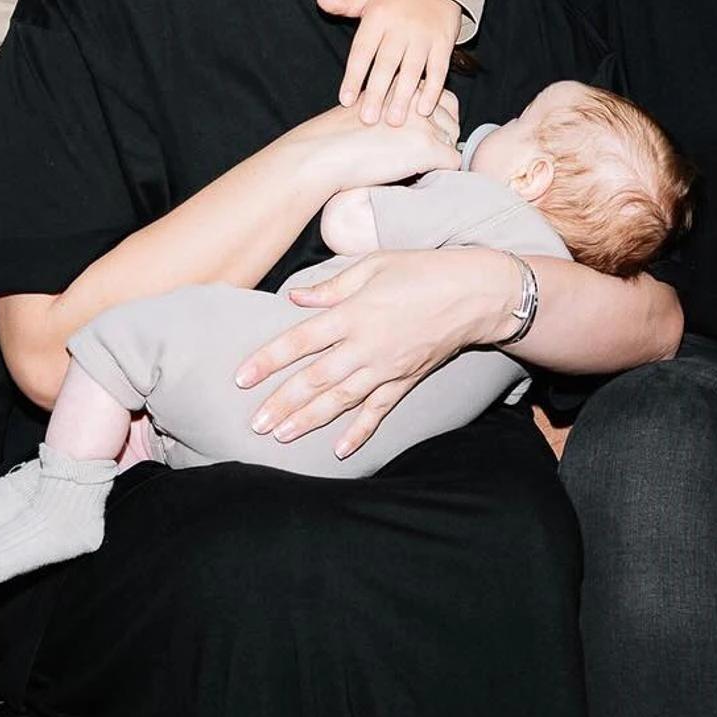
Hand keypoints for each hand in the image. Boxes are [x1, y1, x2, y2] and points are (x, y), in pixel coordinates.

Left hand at [234, 246, 512, 457]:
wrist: (475, 293)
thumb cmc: (423, 271)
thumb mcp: (374, 265)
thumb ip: (331, 286)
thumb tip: (295, 299)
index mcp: (353, 313)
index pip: (299, 341)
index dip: (267, 360)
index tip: (241, 378)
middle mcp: (366, 345)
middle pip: (315, 379)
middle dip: (282, 403)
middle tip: (255, 424)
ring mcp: (387, 368)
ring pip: (341, 400)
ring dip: (310, 421)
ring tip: (282, 436)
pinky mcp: (405, 380)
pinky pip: (378, 411)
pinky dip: (359, 432)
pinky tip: (340, 451)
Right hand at [297, 90, 460, 192]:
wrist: (322, 155)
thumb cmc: (337, 139)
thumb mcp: (370, 109)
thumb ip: (395, 109)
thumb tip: (417, 128)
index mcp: (403, 85)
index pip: (443, 98)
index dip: (438, 120)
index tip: (424, 135)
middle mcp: (417, 98)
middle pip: (452, 120)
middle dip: (441, 139)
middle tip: (417, 155)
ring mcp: (425, 122)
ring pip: (452, 142)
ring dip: (438, 156)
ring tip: (411, 165)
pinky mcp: (427, 147)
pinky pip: (453, 163)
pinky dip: (439, 173)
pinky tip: (414, 175)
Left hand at [318, 0, 462, 125]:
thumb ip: (344, 3)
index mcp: (378, 17)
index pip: (362, 51)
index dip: (353, 76)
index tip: (346, 101)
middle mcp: (400, 27)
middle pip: (386, 64)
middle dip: (377, 93)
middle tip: (368, 119)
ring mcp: (424, 35)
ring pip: (412, 70)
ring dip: (403, 97)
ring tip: (395, 121)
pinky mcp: (444, 42)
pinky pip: (438, 69)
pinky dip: (433, 90)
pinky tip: (424, 109)